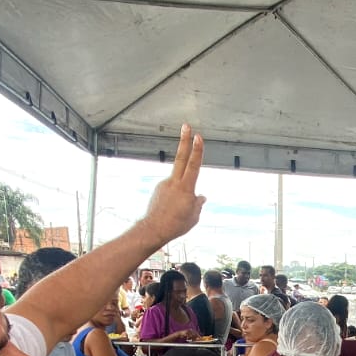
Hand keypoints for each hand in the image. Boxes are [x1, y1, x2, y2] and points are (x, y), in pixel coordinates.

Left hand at [139, 124, 205, 245]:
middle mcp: (174, 183)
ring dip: (181, 194)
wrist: (153, 230)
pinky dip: (174, 199)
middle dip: (184, 141)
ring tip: (178, 213)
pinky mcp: (158, 190)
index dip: (197, 150)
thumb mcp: (194, 216)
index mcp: (185, 188)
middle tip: (186, 126)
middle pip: (181, 157)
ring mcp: (164, 185)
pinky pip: (171, 191)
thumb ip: (198, 204)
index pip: (193, 165)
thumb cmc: (176, 225)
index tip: (198, 136)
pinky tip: (172, 212)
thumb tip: (201, 197)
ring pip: (178, 183)